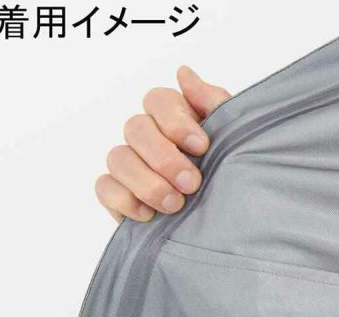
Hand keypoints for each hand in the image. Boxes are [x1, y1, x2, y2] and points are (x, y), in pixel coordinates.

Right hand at [96, 66, 230, 222]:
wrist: (233, 221)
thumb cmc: (231, 174)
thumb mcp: (233, 139)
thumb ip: (214, 104)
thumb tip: (184, 73)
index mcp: (173, 118)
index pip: (159, 100)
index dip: (176, 121)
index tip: (202, 146)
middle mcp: (147, 136)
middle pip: (135, 128)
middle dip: (164, 158)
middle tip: (192, 184)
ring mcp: (130, 164)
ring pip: (118, 158)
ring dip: (146, 182)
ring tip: (175, 205)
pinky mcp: (119, 194)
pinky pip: (105, 187)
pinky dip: (124, 200)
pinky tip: (149, 215)